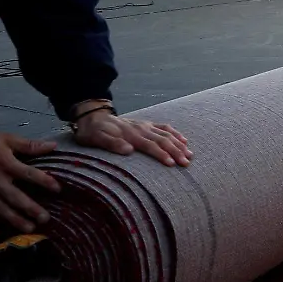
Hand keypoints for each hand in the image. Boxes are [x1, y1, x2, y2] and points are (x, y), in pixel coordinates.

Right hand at [0, 123, 59, 237]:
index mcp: (5, 163)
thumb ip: (28, 144)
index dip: (45, 181)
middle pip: (15, 197)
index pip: (30, 174)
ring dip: (14, 219)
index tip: (58, 189)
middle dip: (31, 209)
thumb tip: (52, 146)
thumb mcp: (5, 138)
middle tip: (45, 219)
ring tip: (28, 228)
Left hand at [69, 104, 191, 166]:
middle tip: (186, 163)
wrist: (93, 117)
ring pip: (166, 134)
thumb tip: (129, 150)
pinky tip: (184, 140)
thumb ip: (112, 144)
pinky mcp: (146, 124)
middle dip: (176, 151)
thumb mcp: (96, 139)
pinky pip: (164, 128)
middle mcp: (141, 129)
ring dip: (179, 144)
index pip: (150, 145)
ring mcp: (145, 126)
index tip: (172, 164)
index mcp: (130, 134)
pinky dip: (176, 134)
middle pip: (162, 140)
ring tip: (190, 155)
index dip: (162, 154)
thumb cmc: (93, 132)